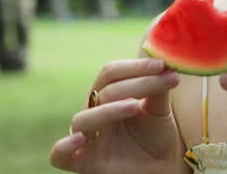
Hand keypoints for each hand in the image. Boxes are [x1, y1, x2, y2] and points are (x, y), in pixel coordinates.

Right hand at [49, 58, 185, 173]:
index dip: (136, 66)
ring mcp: (87, 137)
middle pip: (103, 91)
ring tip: (136, 107)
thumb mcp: (160, 108)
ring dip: (110, 110)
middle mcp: (93, 112)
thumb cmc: (156, 135)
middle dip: (137, 83)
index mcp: (107, 95)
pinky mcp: (82, 162)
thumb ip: (158, 87)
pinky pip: (59, 154)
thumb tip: (166, 63)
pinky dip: (65, 146)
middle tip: (165, 78)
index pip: (112, 72)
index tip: (163, 64)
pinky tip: (81, 140)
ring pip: (84, 118)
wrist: (161, 167)